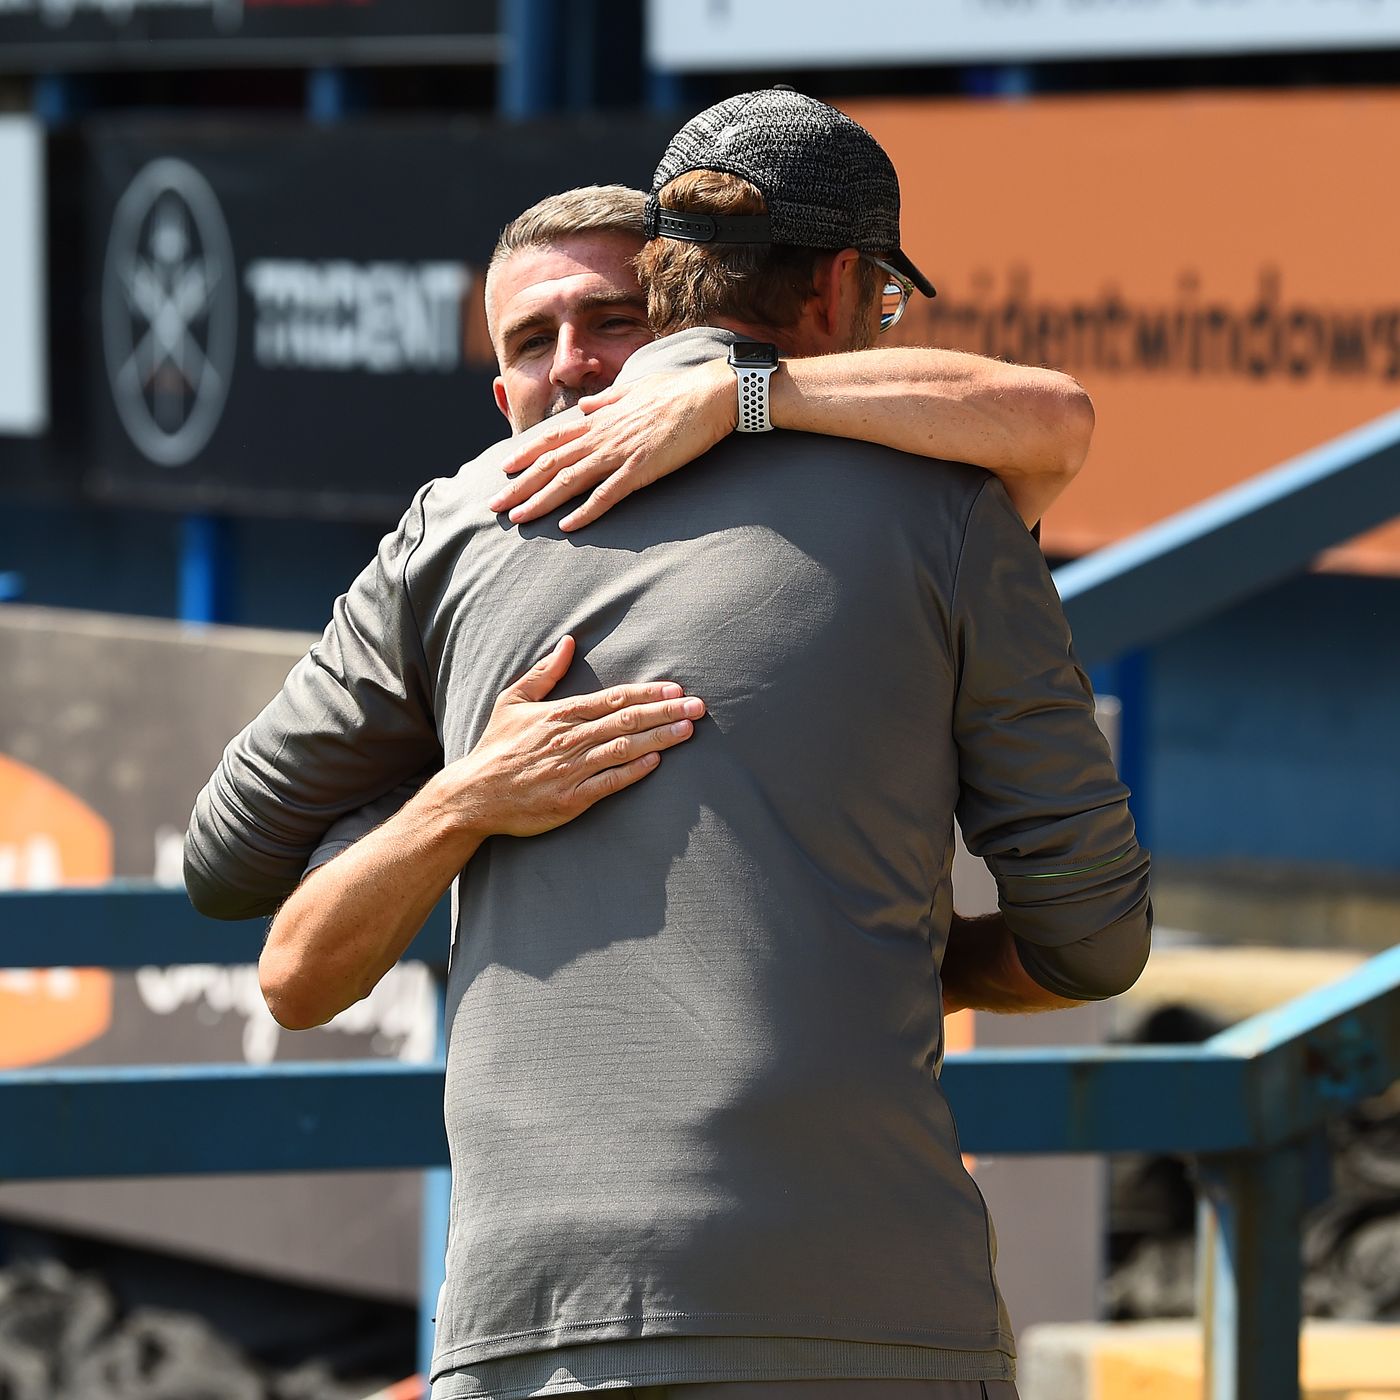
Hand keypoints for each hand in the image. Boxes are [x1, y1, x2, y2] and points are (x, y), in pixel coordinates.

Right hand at [452, 635, 703, 837]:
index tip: (675, 688)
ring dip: (659, 738)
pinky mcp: (572, 798)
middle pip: (626, 721)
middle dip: (665, 712)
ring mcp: (572, 769)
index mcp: (560, 714)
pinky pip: (609, 782)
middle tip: (698, 706)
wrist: (474, 795)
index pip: (613, 698)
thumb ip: (544, 673)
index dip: (647, 693)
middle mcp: (570, 739)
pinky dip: (634, 771)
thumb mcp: (513, 701)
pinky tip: (657, 761)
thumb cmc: (496, 747)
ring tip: (688, 730)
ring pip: (623, 749)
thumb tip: (568, 643)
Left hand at [486, 360, 735, 530]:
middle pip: (551, 463)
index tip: (503, 468)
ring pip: (570, 480)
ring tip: (518, 519)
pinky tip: (567, 527)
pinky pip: (607, 495)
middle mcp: (603, 435)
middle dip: (519, 485)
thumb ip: (609, 400)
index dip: (525, 453)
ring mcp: (620, 452)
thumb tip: (589, 405)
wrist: (712, 393)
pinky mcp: (642, 469)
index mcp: (602, 417)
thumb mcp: (636, 389)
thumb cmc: (679, 390)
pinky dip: (586, 512)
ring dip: (541, 501)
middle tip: (494, 506)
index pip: (553, 437)